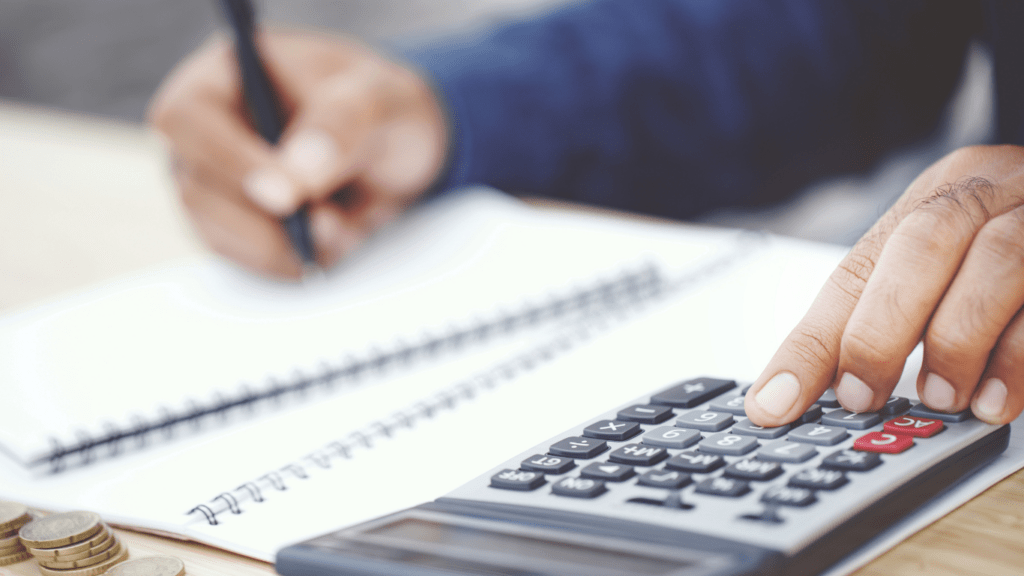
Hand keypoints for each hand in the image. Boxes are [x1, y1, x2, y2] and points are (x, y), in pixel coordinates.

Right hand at [148, 30, 447, 277]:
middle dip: (266, 221)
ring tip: (343, 227)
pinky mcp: (233, 227)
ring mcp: (212, 182)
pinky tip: (332, 240)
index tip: (286, 197)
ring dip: (282, 246)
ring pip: (216, 233)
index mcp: (227, 73)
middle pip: (196, 188)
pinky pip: (243, 259)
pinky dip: (290, 261)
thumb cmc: (381, 108)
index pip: (186, 119)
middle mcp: (204, 130)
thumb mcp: (381, 100)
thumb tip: (295, 176)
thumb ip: (340, 126)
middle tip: (330, 223)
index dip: (229, 162)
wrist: (399, 149)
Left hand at [745, 145, 1023, 426]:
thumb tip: (831, 389)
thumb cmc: (1020, 249)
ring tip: (941, 399)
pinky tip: (999, 400)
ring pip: (995, 261)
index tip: (771, 405)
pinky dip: (1021, 356)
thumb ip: (899, 311)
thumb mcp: (952, 266)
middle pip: (920, 245)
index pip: (853, 271)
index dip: (809, 344)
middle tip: (862, 396)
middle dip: (880, 331)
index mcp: (935, 196)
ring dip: (957, 341)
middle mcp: (989, 190)